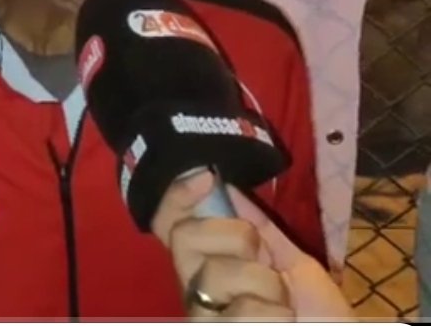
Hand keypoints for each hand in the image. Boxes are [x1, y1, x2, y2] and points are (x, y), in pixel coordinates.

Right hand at [151, 171, 354, 321]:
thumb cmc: (317, 312)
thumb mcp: (293, 263)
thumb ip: (261, 228)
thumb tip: (228, 186)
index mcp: (211, 264)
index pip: (172, 224)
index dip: (177, 196)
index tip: (208, 177)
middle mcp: (197, 286)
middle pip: (184, 238)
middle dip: (234, 237)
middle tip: (263, 259)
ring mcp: (201, 313)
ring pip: (213, 273)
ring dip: (264, 285)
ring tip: (282, 306)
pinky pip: (239, 309)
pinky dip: (272, 314)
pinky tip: (280, 323)